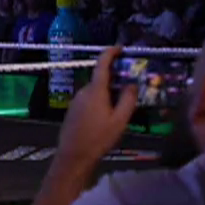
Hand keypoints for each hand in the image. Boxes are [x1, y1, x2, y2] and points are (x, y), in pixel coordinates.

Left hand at [56, 48, 137, 171]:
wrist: (74, 155)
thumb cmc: (99, 138)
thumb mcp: (120, 120)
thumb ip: (128, 100)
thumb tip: (131, 84)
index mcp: (95, 90)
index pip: (102, 63)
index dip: (110, 52)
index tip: (120, 48)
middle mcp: (83, 91)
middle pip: (100, 78)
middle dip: (115, 79)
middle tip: (130, 87)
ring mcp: (76, 100)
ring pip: (95, 90)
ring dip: (107, 93)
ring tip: (121, 107)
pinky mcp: (73, 110)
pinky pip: (89, 99)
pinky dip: (99, 101)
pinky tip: (106, 117)